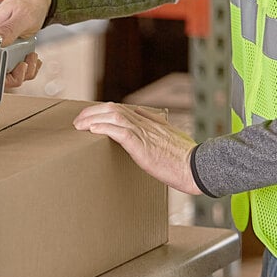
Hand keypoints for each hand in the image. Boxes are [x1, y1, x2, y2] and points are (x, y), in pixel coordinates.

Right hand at [0, 0, 50, 88]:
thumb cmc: (28, 2)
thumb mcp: (21, 15)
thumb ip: (8, 29)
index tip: (13, 70)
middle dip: (15, 76)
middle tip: (25, 64)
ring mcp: (3, 51)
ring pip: (9, 75)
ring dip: (25, 72)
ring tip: (33, 57)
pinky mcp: (12, 54)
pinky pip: (18, 70)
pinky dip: (29, 69)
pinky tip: (34, 58)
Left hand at [73, 102, 202, 194]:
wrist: (198, 167)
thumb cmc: (186, 157)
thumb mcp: (172, 136)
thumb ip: (159, 126)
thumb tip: (149, 116)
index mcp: (152, 121)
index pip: (122, 109)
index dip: (103, 111)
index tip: (91, 117)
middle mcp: (146, 123)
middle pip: (113, 108)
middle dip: (92, 112)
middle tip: (78, 121)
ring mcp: (144, 132)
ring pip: (114, 116)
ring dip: (93, 119)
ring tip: (80, 125)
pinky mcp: (142, 144)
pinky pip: (120, 131)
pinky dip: (104, 128)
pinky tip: (92, 129)